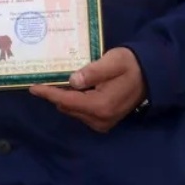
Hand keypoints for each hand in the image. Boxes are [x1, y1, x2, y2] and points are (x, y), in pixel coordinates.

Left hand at [29, 47, 145, 132]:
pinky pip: (82, 113)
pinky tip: (75, 88)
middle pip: (68, 107)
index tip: (33, 87)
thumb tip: (72, 80)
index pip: (67, 101)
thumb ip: (93, 71)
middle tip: (48, 77)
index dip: (49, 94)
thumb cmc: (130, 64)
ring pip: (73, 111)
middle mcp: (100, 119)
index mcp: (100, 105)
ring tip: (60, 81)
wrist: (151, 75)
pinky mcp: (104, 122)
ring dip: (66, 97)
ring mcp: (102, 123)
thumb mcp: (113, 61)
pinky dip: (75, 102)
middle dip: (56, 94)